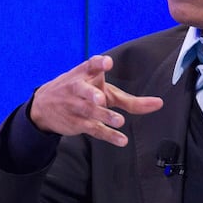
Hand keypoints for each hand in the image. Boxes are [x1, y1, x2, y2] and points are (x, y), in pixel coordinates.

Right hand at [29, 55, 163, 146]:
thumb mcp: (103, 91)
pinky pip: (93, 129)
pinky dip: (108, 135)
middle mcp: (78, 89)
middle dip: (91, 94)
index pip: (90, 65)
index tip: (106, 62)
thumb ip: (130, 100)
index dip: (98, 64)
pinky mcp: (77, 123)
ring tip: (119, 121)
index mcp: (84, 74)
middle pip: (84, 91)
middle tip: (100, 99)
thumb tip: (158, 104)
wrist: (44, 106)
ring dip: (103, 116)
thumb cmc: (82, 93)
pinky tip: (121, 140)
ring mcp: (76, 107)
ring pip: (89, 112)